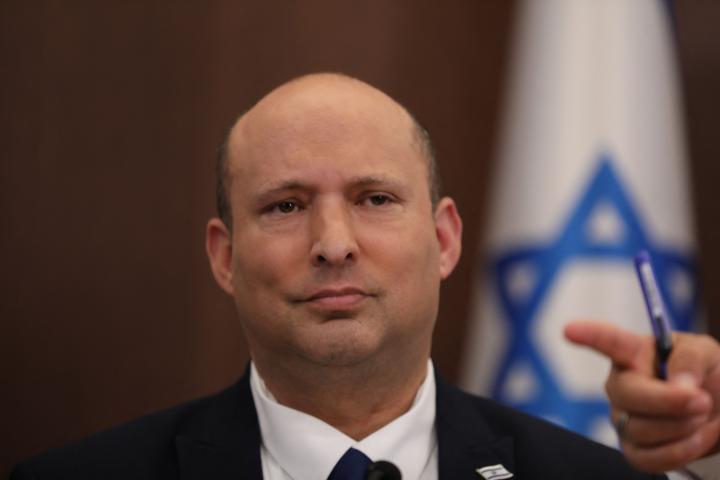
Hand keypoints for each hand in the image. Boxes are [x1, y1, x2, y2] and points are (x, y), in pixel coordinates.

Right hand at [564, 320, 719, 471]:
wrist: (717, 411)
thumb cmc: (705, 374)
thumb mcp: (706, 353)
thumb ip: (690, 358)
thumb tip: (678, 384)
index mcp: (634, 352)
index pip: (607, 341)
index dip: (588, 335)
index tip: (570, 330)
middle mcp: (620, 383)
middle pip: (626, 393)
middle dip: (668, 401)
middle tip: (702, 400)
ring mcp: (622, 417)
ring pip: (640, 429)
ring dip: (681, 426)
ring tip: (701, 416)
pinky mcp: (633, 449)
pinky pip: (647, 459)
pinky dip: (678, 451)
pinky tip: (694, 439)